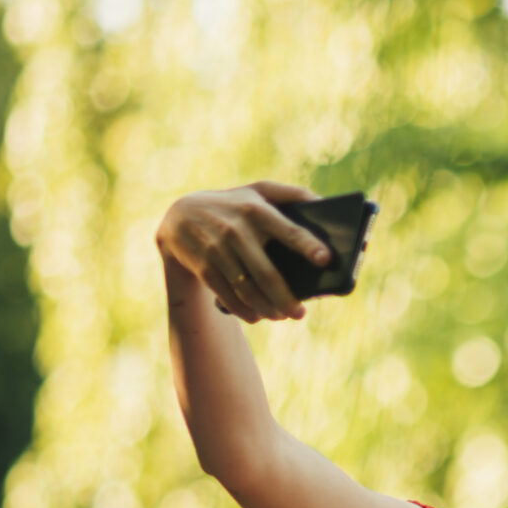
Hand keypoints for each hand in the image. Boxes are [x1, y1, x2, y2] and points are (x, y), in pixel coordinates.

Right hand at [157, 182, 332, 322]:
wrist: (181, 215)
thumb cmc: (234, 204)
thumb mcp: (258, 191)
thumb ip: (292, 194)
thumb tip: (323, 205)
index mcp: (257, 211)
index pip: (288, 230)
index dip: (307, 245)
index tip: (326, 259)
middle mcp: (237, 231)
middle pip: (267, 274)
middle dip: (286, 298)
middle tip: (300, 313)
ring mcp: (218, 251)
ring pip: (248, 290)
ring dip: (267, 309)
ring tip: (281, 316)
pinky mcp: (204, 267)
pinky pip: (228, 296)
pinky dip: (244, 311)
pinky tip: (257, 316)